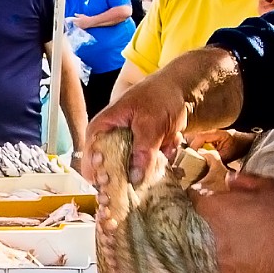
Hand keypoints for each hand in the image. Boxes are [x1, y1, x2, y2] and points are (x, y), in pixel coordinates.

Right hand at [81, 46, 242, 185]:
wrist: (182, 90)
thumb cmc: (159, 97)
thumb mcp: (150, 122)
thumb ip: (143, 150)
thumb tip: (135, 178)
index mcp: (101, 128)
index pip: (91, 157)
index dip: (97, 173)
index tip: (109, 182)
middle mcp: (110, 140)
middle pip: (107, 170)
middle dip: (126, 177)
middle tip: (140, 178)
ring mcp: (126, 147)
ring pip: (128, 171)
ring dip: (148, 167)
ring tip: (163, 148)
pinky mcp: (142, 152)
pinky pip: (146, 167)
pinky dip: (160, 161)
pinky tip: (171, 144)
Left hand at [197, 171, 273, 272]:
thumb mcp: (271, 190)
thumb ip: (246, 181)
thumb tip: (229, 179)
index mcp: (211, 207)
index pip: (193, 197)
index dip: (201, 198)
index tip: (208, 201)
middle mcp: (201, 231)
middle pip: (191, 225)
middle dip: (200, 224)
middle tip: (218, 228)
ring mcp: (203, 257)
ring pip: (195, 250)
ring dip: (204, 248)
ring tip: (223, 250)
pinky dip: (212, 270)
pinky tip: (226, 269)